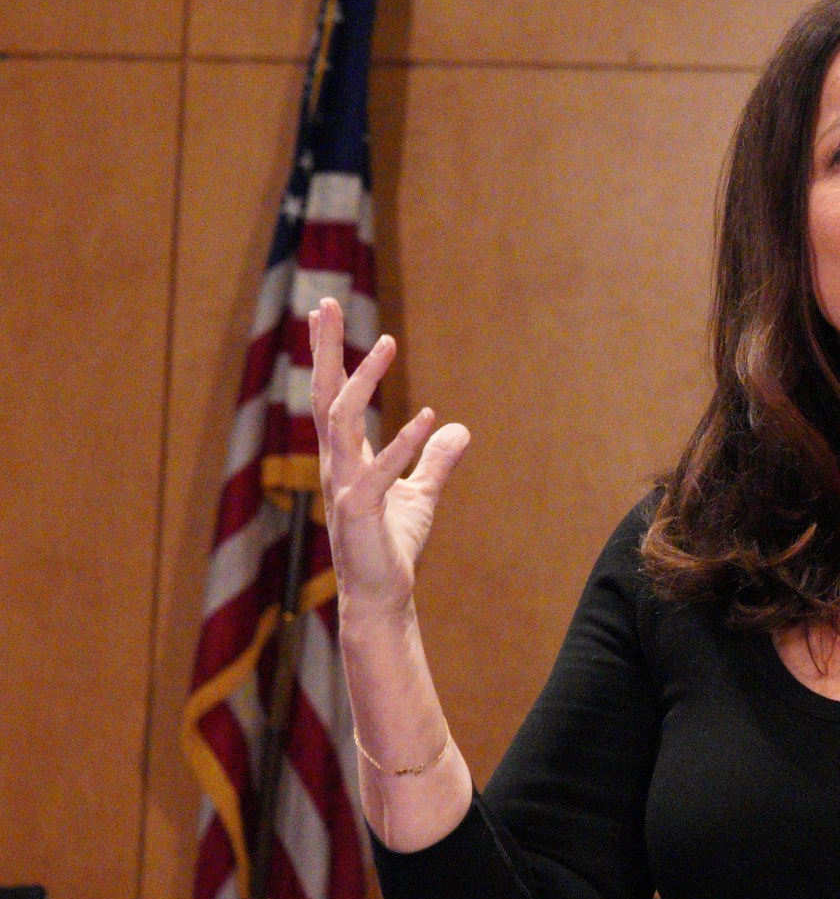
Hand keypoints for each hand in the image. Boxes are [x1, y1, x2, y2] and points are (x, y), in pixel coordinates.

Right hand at [309, 297, 469, 620]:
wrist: (381, 594)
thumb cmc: (392, 545)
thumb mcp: (421, 494)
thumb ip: (434, 461)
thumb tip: (458, 429)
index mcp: (345, 457)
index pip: (332, 395)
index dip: (328, 354)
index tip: (324, 313)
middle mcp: (336, 464)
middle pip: (324, 395)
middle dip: (323, 350)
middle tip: (322, 304)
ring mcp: (344, 486)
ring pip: (341, 422)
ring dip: (364, 381)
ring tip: (387, 343)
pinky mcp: (361, 512)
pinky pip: (379, 472)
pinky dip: (404, 444)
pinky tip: (431, 419)